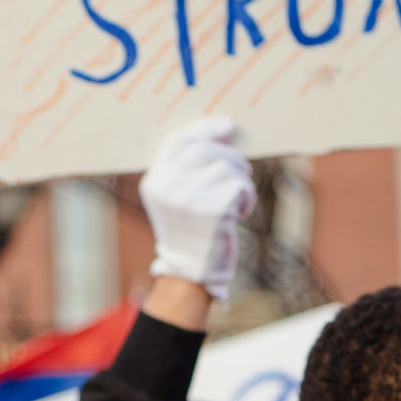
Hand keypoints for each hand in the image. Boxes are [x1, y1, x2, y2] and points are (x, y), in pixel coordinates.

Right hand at [140, 118, 255, 299]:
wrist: (192, 273)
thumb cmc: (191, 232)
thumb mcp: (176, 198)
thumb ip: (186, 169)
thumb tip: (223, 129)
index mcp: (154, 182)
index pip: (179, 141)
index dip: (205, 128)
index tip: (227, 127)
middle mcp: (167, 188)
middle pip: (206, 149)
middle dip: (230, 156)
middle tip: (241, 171)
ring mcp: (188, 199)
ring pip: (227, 166)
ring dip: (240, 181)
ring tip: (235, 201)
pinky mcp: (213, 210)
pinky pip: (240, 185)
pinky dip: (247, 196)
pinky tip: (240, 212)